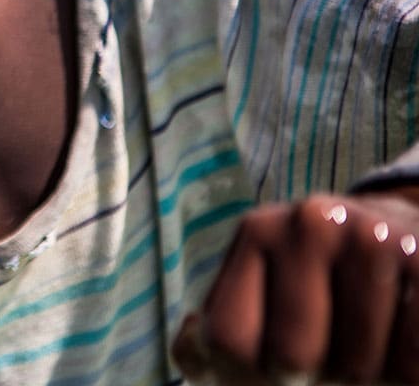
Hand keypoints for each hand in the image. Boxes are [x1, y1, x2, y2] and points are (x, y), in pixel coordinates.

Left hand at [172, 189, 418, 384]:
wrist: (393, 239)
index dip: (247, 372)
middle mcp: (311, 222)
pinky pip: (411, 359)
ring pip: (359, 366)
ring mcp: (374, 238)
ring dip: (365, 373)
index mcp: (257, 232)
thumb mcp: (254, 300)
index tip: (271, 363)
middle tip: (329, 353)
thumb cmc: (313, 291)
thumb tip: (195, 336)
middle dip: (313, 374)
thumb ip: (211, 337)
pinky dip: (407, 370)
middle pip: (293, 355)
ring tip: (368, 342)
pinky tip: (401, 338)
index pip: (230, 338)